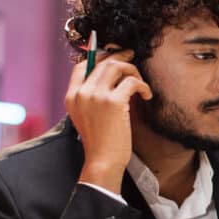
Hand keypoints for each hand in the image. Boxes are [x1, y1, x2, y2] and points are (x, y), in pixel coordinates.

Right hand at [64, 48, 152, 191]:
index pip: (81, 65)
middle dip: (120, 58)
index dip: (98, 57)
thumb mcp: (85, 117)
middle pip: (102, 61)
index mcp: (72, 96)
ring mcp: (96, 96)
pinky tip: (147, 95)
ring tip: (140, 82)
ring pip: (116, 66)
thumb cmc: (99, 142)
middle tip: (132, 58)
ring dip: (133, 70)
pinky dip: (143, 86)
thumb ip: (90, 98)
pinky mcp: (113, 102)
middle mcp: (82, 93)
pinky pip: (132, 82)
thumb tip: (110, 78)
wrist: (103, 161)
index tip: (113, 59)